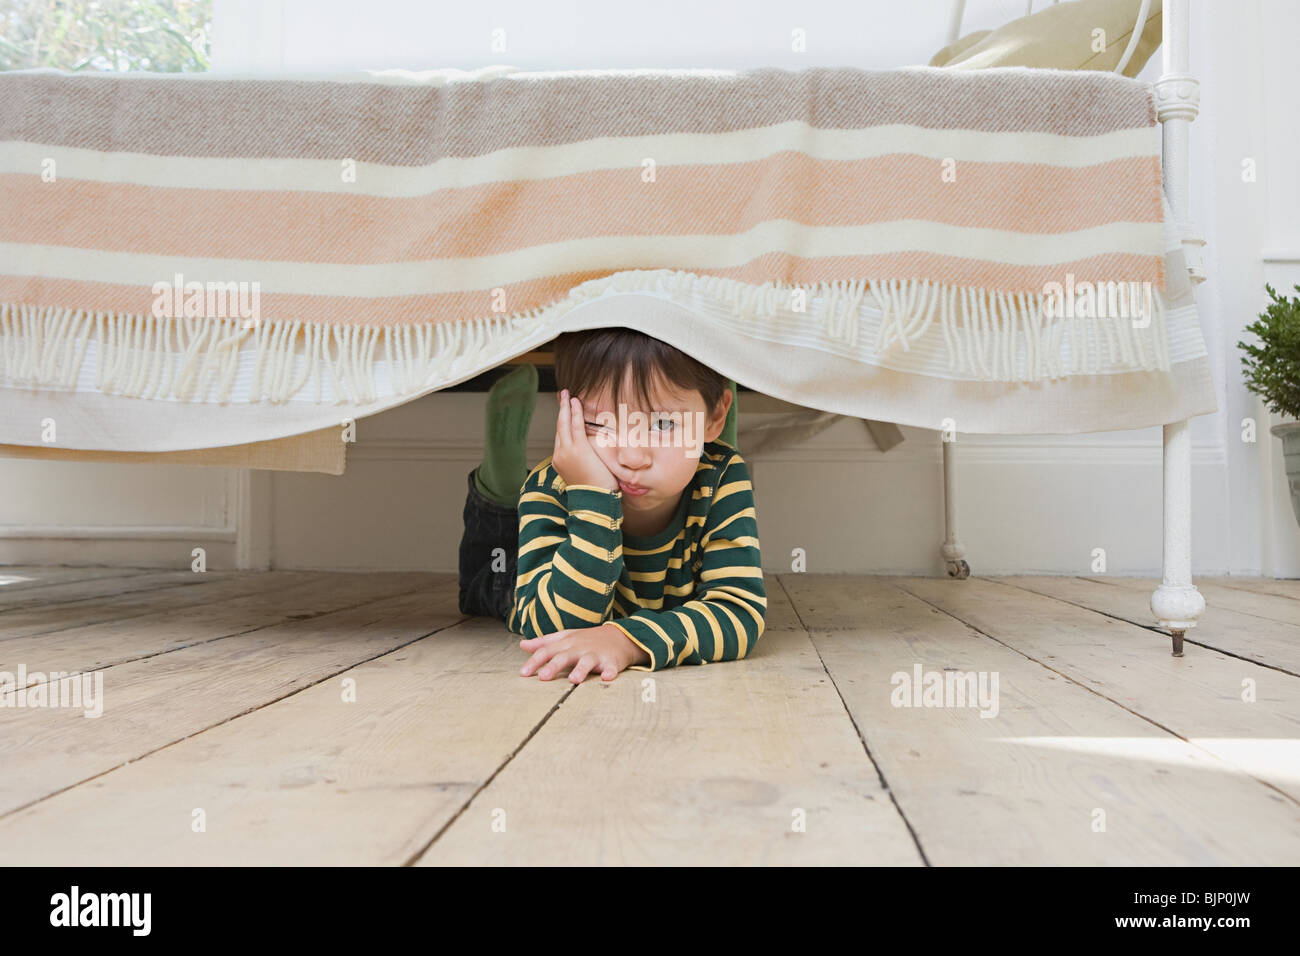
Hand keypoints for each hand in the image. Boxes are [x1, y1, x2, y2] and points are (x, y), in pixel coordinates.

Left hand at [519, 622, 650, 682]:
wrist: (619, 636)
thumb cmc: (587, 640)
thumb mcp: (565, 638)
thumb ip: (543, 643)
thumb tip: (522, 645)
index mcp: (566, 643)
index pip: (547, 651)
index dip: (535, 662)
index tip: (523, 674)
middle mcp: (580, 648)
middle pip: (564, 656)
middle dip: (554, 666)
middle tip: (543, 677)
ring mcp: (596, 654)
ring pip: (587, 661)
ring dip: (581, 670)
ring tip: (574, 680)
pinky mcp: (612, 661)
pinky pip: (611, 668)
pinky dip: (610, 672)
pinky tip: (607, 678)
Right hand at [551, 388, 618, 491]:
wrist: (595, 501)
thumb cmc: (596, 492)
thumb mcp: (584, 475)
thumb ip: (584, 462)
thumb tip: (593, 456)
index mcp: (559, 462)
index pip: (560, 437)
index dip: (562, 422)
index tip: (565, 412)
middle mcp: (559, 455)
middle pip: (558, 427)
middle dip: (561, 410)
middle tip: (563, 396)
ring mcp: (566, 452)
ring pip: (564, 424)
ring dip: (566, 407)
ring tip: (568, 395)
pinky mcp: (577, 449)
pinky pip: (575, 426)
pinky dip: (575, 412)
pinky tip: (576, 403)